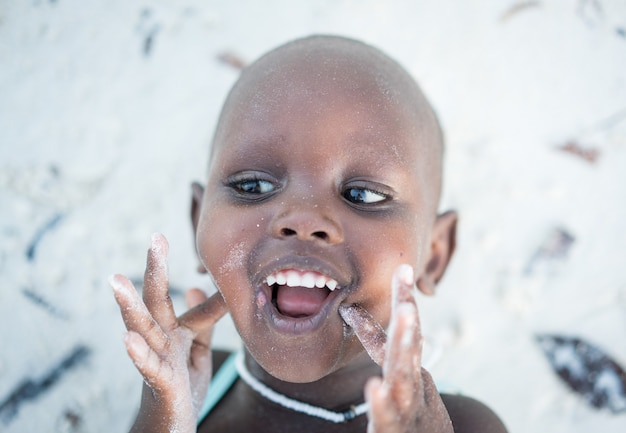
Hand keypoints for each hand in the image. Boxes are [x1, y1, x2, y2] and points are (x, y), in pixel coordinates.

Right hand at [110, 233, 227, 432]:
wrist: (169, 428)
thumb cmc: (181, 388)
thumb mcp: (196, 352)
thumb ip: (200, 323)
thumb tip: (198, 287)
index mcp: (176, 333)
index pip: (199, 310)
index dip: (218, 297)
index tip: (230, 268)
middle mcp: (163, 341)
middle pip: (157, 301)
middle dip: (156, 270)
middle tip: (156, 238)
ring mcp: (157, 360)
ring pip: (141, 329)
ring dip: (129, 306)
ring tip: (115, 281)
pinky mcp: (158, 384)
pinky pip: (146, 368)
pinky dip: (137, 354)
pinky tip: (126, 338)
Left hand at [339, 265, 452, 432]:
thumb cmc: (411, 410)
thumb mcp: (399, 373)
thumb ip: (378, 344)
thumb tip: (352, 312)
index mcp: (411, 367)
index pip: (408, 330)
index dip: (405, 299)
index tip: (403, 268)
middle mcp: (413, 383)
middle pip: (409, 349)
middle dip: (408, 322)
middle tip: (408, 296)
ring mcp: (407, 406)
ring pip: (404, 376)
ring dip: (404, 348)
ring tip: (405, 318)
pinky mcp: (394, 428)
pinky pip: (386, 415)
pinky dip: (381, 402)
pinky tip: (373, 387)